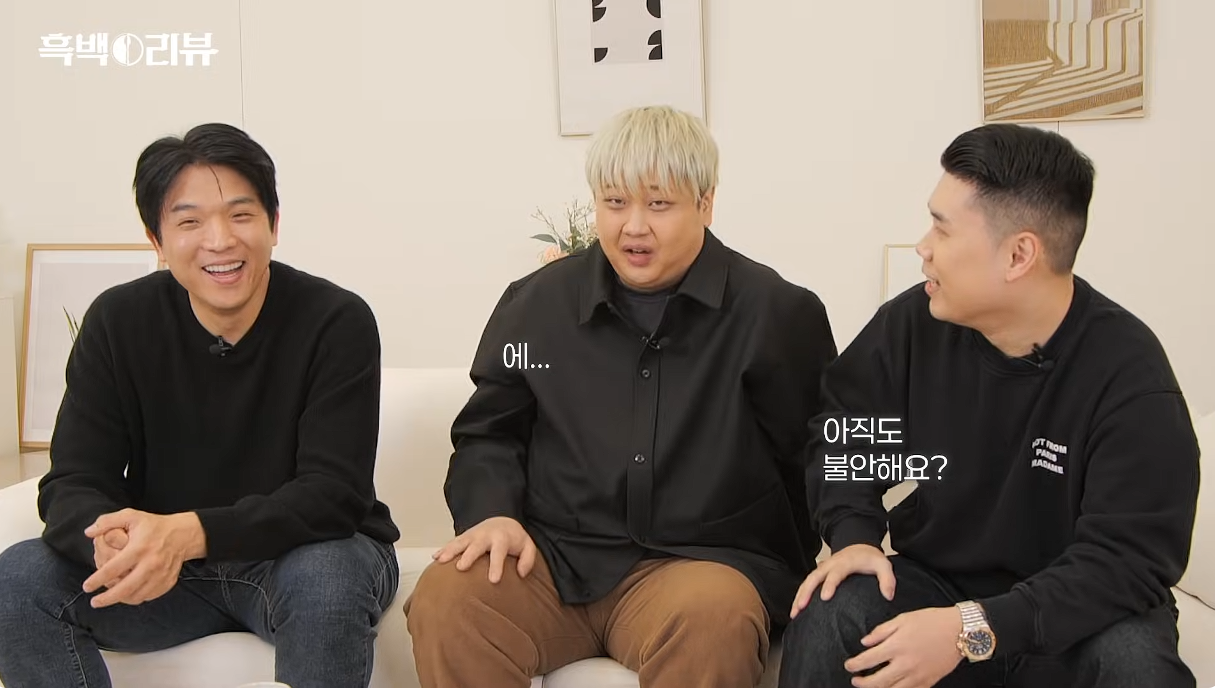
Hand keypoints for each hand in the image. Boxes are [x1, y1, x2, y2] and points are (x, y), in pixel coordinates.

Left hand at [82, 509, 206, 607]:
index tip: (87, 587)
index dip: (97, 580)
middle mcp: (150, 564)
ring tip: (112, 596)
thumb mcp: (131, 516)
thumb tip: (88, 532)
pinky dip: (137, 598)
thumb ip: (107, 521)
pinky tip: (130, 593)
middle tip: (95, 601)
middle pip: (125, 589)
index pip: (113, 569)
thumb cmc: (155, 526)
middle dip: (107, 598)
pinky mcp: (167, 582)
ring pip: (137, 596)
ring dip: (121, 599)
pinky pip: (149, 596)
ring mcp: (160, 575)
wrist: (183, 534)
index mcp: (139, 548)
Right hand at [433, 516, 536, 582]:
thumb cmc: (513, 539)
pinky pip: (452, 543)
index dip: (496, 566)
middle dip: (468, 556)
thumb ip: (528, 559)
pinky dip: (443, 549)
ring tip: (441, 561)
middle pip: (476, 546)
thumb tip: (521, 573)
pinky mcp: (464, 538)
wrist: (501, 522)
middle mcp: (485, 536)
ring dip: (450, 551)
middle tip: (461, 567)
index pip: (499, 553)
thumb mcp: (527, 546)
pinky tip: (435, 558)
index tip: (494, 580)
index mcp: (502, 539)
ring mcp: (472, 536)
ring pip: (460, 542)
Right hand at [791, 544, 894, 617]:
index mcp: (845, 562)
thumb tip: (888, 596)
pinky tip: (797, 609)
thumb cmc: (870, 558)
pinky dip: (800, 595)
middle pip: (814, 577)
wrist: (859, 545)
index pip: (835, 573)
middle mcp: (830, 564)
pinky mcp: (819, 573)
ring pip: (807, 581)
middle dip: (806, 592)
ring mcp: (822, 568)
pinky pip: (807, 583)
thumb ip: (887, 580)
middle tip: (801, 607)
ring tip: (794, 613)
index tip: (825, 597)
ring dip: (799, 596)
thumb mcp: (883, 565)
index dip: (829, 585)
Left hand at [844, 607, 964, 687]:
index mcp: (896, 646)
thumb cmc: (931, 621)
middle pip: (877, 681)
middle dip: (862, 683)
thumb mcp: (902, 619)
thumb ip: (881, 631)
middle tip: (855, 680)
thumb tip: (865, 642)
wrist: (959, 631)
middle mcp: (905, 664)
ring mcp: (918, 675)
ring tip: (869, 687)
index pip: (868, 660)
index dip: (855, 664)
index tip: (848, 665)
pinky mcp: (928, 681)